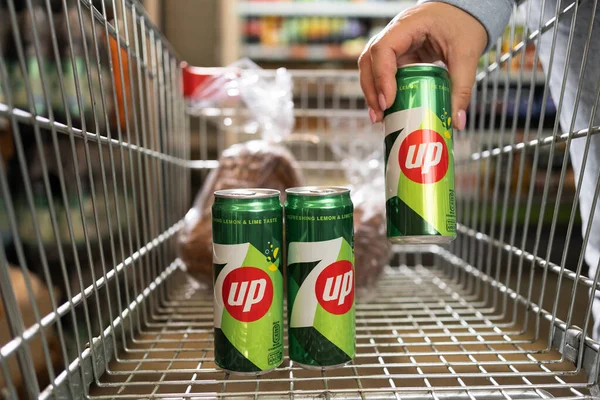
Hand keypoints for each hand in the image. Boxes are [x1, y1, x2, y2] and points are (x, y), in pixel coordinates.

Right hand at [358, 2, 487, 129]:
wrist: (464, 11)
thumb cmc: (463, 23)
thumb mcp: (467, 54)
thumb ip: (462, 87)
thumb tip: (457, 122)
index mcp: (408, 25)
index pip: (383, 49)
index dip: (381, 76)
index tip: (387, 102)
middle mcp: (394, 33)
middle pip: (369, 61)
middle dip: (371, 90)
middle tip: (380, 115)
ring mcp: (394, 45)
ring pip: (371, 67)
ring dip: (372, 92)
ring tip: (379, 116)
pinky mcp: (398, 55)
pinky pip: (383, 73)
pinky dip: (381, 90)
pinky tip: (387, 109)